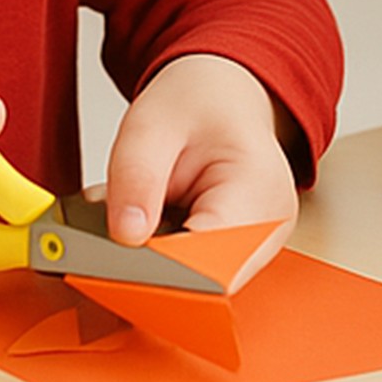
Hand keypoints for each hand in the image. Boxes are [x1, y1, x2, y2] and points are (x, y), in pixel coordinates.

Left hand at [101, 54, 300, 266]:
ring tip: (138, 220)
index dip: (160, 270)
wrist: (223, 96)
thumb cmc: (199, 103)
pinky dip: (163, 260)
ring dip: (154, 265)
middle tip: (113, 235)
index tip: (115, 258)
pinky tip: (151, 230)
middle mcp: (267, 229)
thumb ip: (135, 177)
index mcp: (257, 188)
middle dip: (149, 269)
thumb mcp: (151, 124)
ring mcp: (257, 247)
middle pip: (205, 283)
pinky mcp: (239, 256)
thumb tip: (125, 237)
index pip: (211, 260)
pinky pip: (196, 275)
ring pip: (197, 286)